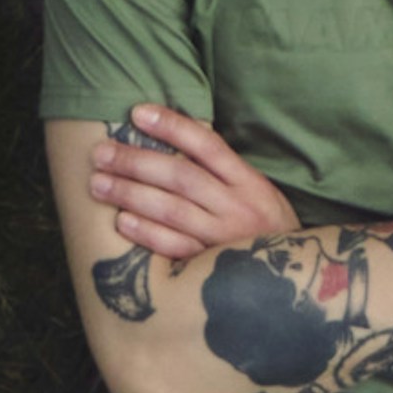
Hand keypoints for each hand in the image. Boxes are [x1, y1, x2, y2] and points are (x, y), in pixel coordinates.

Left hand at [89, 106, 298, 263]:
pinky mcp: (211, 268)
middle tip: (101, 153)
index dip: (172, 126)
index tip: (137, 112)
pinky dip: (146, 233)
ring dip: (131, 194)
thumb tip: (171, 142)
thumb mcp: (256, 192)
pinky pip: (174, 246)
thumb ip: (222, 172)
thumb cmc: (265, 229)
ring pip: (172, 209)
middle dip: (136, 162)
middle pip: (180, 176)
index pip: (207, 144)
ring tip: (99, 184)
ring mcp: (224, 238)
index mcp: (249, 182)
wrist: (293, 280)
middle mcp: (238, 206)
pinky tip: (121, 221)